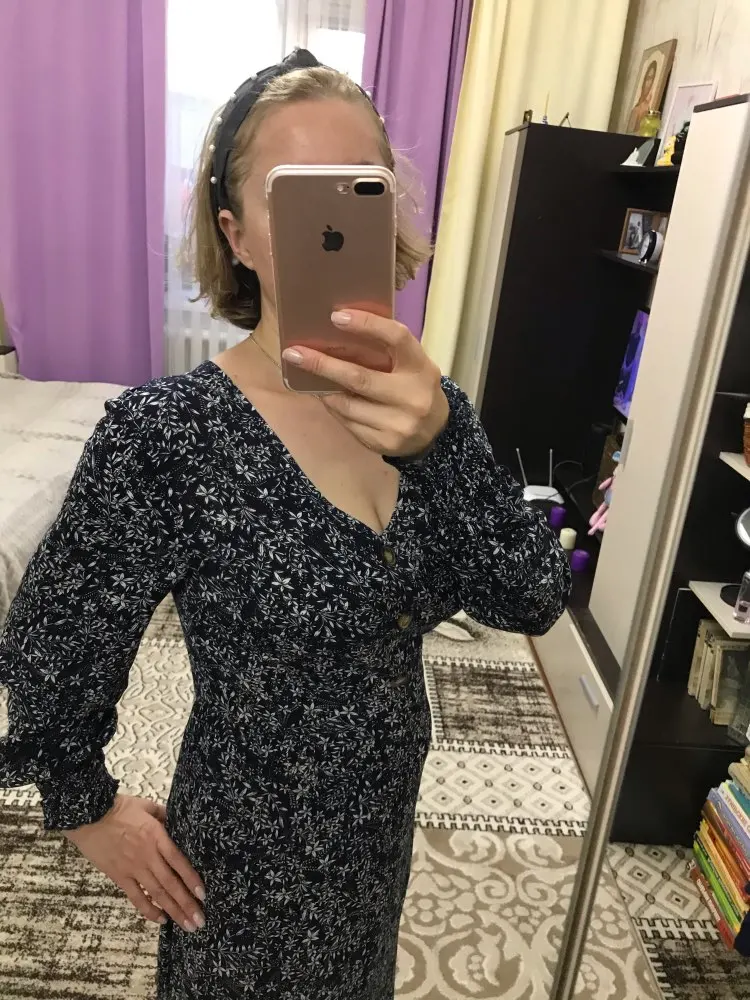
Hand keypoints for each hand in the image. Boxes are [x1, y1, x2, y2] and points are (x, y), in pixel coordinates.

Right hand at [63, 793, 204, 932]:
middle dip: (186, 904)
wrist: (90, 817)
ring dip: (173, 911)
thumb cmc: (120, 808)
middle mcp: (147, 856)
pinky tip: (161, 920)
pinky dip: (149, 910)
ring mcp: (133, 869)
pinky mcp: (119, 877)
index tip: (203, 895)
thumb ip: (164, 815)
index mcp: (156, 836)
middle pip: (170, 883)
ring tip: (187, 926)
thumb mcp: (147, 806)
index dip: (191, 879)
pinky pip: (136, 897)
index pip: (178, 861)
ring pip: (157, 894)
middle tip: (200, 921)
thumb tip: (179, 822)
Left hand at [281, 310, 448, 456]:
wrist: (435, 435)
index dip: (368, 324)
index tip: (336, 316)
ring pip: (347, 404)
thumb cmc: (415, 389)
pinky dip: (334, 408)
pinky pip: (348, 423)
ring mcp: (399, 423)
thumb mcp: (412, 366)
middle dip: (323, 365)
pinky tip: (328, 399)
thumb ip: (386, 353)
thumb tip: (337, 333)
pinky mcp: (385, 443)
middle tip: (294, 353)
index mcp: (421, 368)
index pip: (396, 338)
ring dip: (324, 390)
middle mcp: (413, 396)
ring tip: (307, 377)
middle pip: (360, 377)